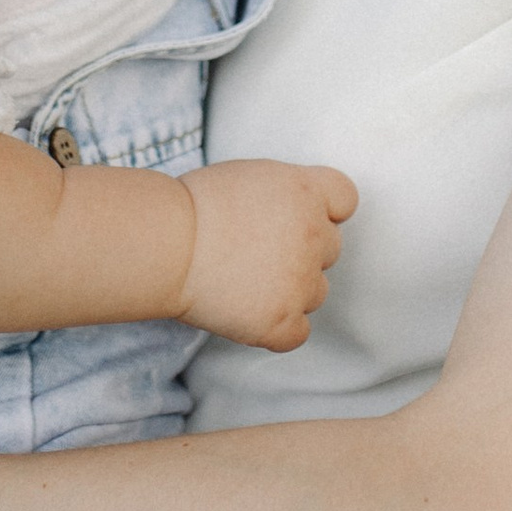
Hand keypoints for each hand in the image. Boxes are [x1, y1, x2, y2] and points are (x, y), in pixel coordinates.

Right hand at [175, 160, 357, 349]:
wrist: (166, 243)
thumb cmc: (192, 207)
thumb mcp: (250, 177)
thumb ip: (284, 194)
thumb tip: (289, 215)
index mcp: (306, 191)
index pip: (345, 199)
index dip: (325, 211)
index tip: (296, 219)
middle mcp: (314, 234)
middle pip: (331, 249)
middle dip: (301, 252)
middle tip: (255, 253)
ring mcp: (301, 281)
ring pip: (317, 292)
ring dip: (291, 291)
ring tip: (244, 282)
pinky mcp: (282, 321)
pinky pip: (299, 333)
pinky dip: (278, 329)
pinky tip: (248, 314)